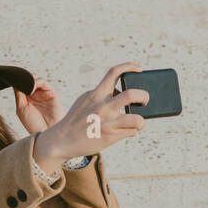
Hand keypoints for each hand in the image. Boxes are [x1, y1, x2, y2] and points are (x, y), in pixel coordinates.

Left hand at [14, 77, 64, 134]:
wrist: (46, 133)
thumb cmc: (34, 125)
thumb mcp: (21, 109)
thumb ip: (18, 95)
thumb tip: (15, 82)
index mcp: (26, 99)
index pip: (21, 85)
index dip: (17, 81)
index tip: (10, 78)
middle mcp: (35, 95)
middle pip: (28, 80)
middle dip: (23, 78)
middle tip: (17, 79)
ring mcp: (43, 93)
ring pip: (35, 79)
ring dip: (29, 79)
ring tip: (25, 86)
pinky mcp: (51, 93)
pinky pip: (43, 82)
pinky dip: (37, 81)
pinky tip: (32, 87)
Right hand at [32, 62, 148, 170]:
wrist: (62, 140)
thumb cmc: (76, 120)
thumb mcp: (85, 101)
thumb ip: (101, 94)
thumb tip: (120, 92)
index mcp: (96, 94)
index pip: (114, 72)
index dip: (130, 67)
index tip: (140, 70)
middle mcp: (104, 106)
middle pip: (132, 95)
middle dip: (144, 96)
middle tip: (145, 100)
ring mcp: (108, 122)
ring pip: (137, 119)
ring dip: (141, 120)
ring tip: (138, 121)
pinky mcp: (111, 137)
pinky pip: (131, 132)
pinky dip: (132, 130)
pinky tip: (126, 131)